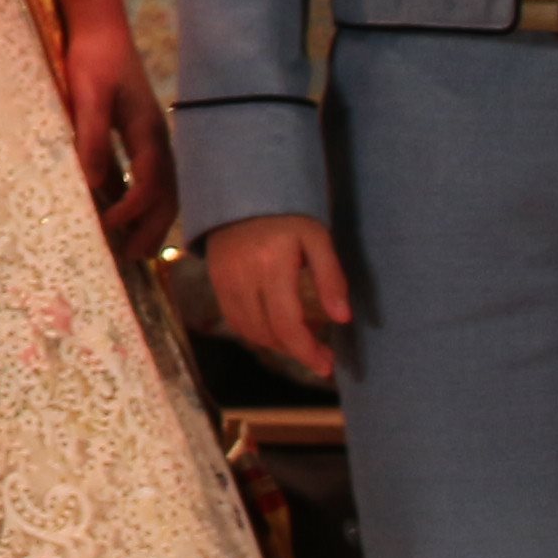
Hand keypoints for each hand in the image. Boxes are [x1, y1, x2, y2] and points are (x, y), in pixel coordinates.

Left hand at [61, 18, 176, 252]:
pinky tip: (125, 212)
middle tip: (132, 258)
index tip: (108, 227)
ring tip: (134, 247)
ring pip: (164, 188)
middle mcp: (158, 138)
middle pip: (167, 194)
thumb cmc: (92, 59)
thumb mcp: (87, 95)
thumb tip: (94, 182)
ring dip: (152, 219)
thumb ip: (91, 135)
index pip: (150, 183)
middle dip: (152, 227)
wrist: (101, 28)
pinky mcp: (142, 133)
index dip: (132, 210)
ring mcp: (154, 136)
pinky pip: (152, 176)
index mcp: (147, 132)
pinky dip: (145, 201)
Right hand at [205, 212, 351, 378]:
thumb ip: (330, 277)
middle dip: (296, 351)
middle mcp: (243, 277)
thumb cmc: (288, 215)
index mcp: (271, 265)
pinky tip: (275, 327)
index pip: (287, 323)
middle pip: (267, 332)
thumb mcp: (318, 238)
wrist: (242, 191)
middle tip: (321, 355)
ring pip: (248, 331)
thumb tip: (342, 319)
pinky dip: (256, 332)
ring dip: (276, 344)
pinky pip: (233, 319)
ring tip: (301, 340)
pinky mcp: (214, 281)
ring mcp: (223, 280)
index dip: (306, 351)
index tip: (327, 366)